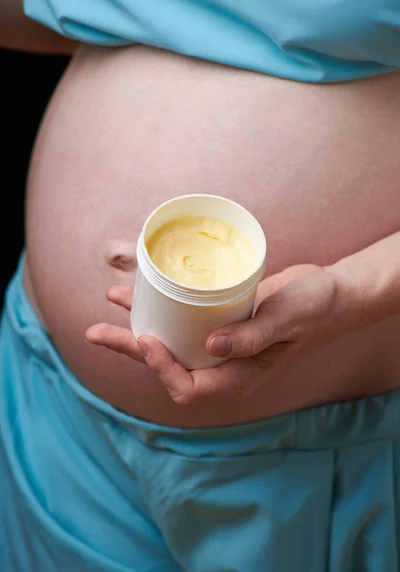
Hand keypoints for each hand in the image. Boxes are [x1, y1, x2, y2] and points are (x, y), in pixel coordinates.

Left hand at [86, 263, 358, 403]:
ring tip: (110, 300)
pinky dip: (159, 301)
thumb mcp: (287, 322)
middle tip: (94, 332)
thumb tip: (211, 348)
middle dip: (130, 348)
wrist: (326, 291)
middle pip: (166, 363)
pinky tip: (140, 283)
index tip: (147, 340)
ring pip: (169, 338)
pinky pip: (181, 315)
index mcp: (237, 376)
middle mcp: (222, 362)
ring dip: (136, 322)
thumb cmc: (314, 309)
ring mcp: (217, 340)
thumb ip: (253, 338)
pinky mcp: (216, 318)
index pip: (188, 386)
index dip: (161, 369)